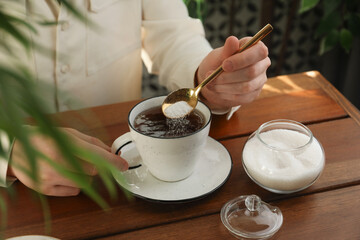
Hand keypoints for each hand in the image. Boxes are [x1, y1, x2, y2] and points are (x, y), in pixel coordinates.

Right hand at [8, 127, 127, 195]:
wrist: (16, 151)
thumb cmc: (45, 139)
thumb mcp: (68, 134)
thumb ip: (92, 142)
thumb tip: (111, 151)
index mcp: (64, 143)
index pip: (96, 155)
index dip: (113, 161)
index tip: (123, 165)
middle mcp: (57, 161)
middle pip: (93, 170)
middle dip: (94, 166)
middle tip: (82, 159)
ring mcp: (50, 177)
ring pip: (85, 182)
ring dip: (83, 175)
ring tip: (68, 166)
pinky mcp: (46, 189)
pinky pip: (74, 191)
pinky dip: (73, 184)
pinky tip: (61, 174)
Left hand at [197, 36, 270, 111]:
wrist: (214, 78)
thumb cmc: (219, 62)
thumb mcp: (219, 54)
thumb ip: (226, 49)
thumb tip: (232, 40)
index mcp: (256, 48)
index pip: (259, 52)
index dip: (242, 59)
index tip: (224, 65)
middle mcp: (262, 64)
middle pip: (251, 72)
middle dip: (228, 76)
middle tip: (211, 76)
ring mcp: (259, 80)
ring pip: (246, 87)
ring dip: (225, 86)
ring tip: (210, 83)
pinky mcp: (253, 94)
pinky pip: (242, 97)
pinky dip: (226, 95)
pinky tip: (217, 90)